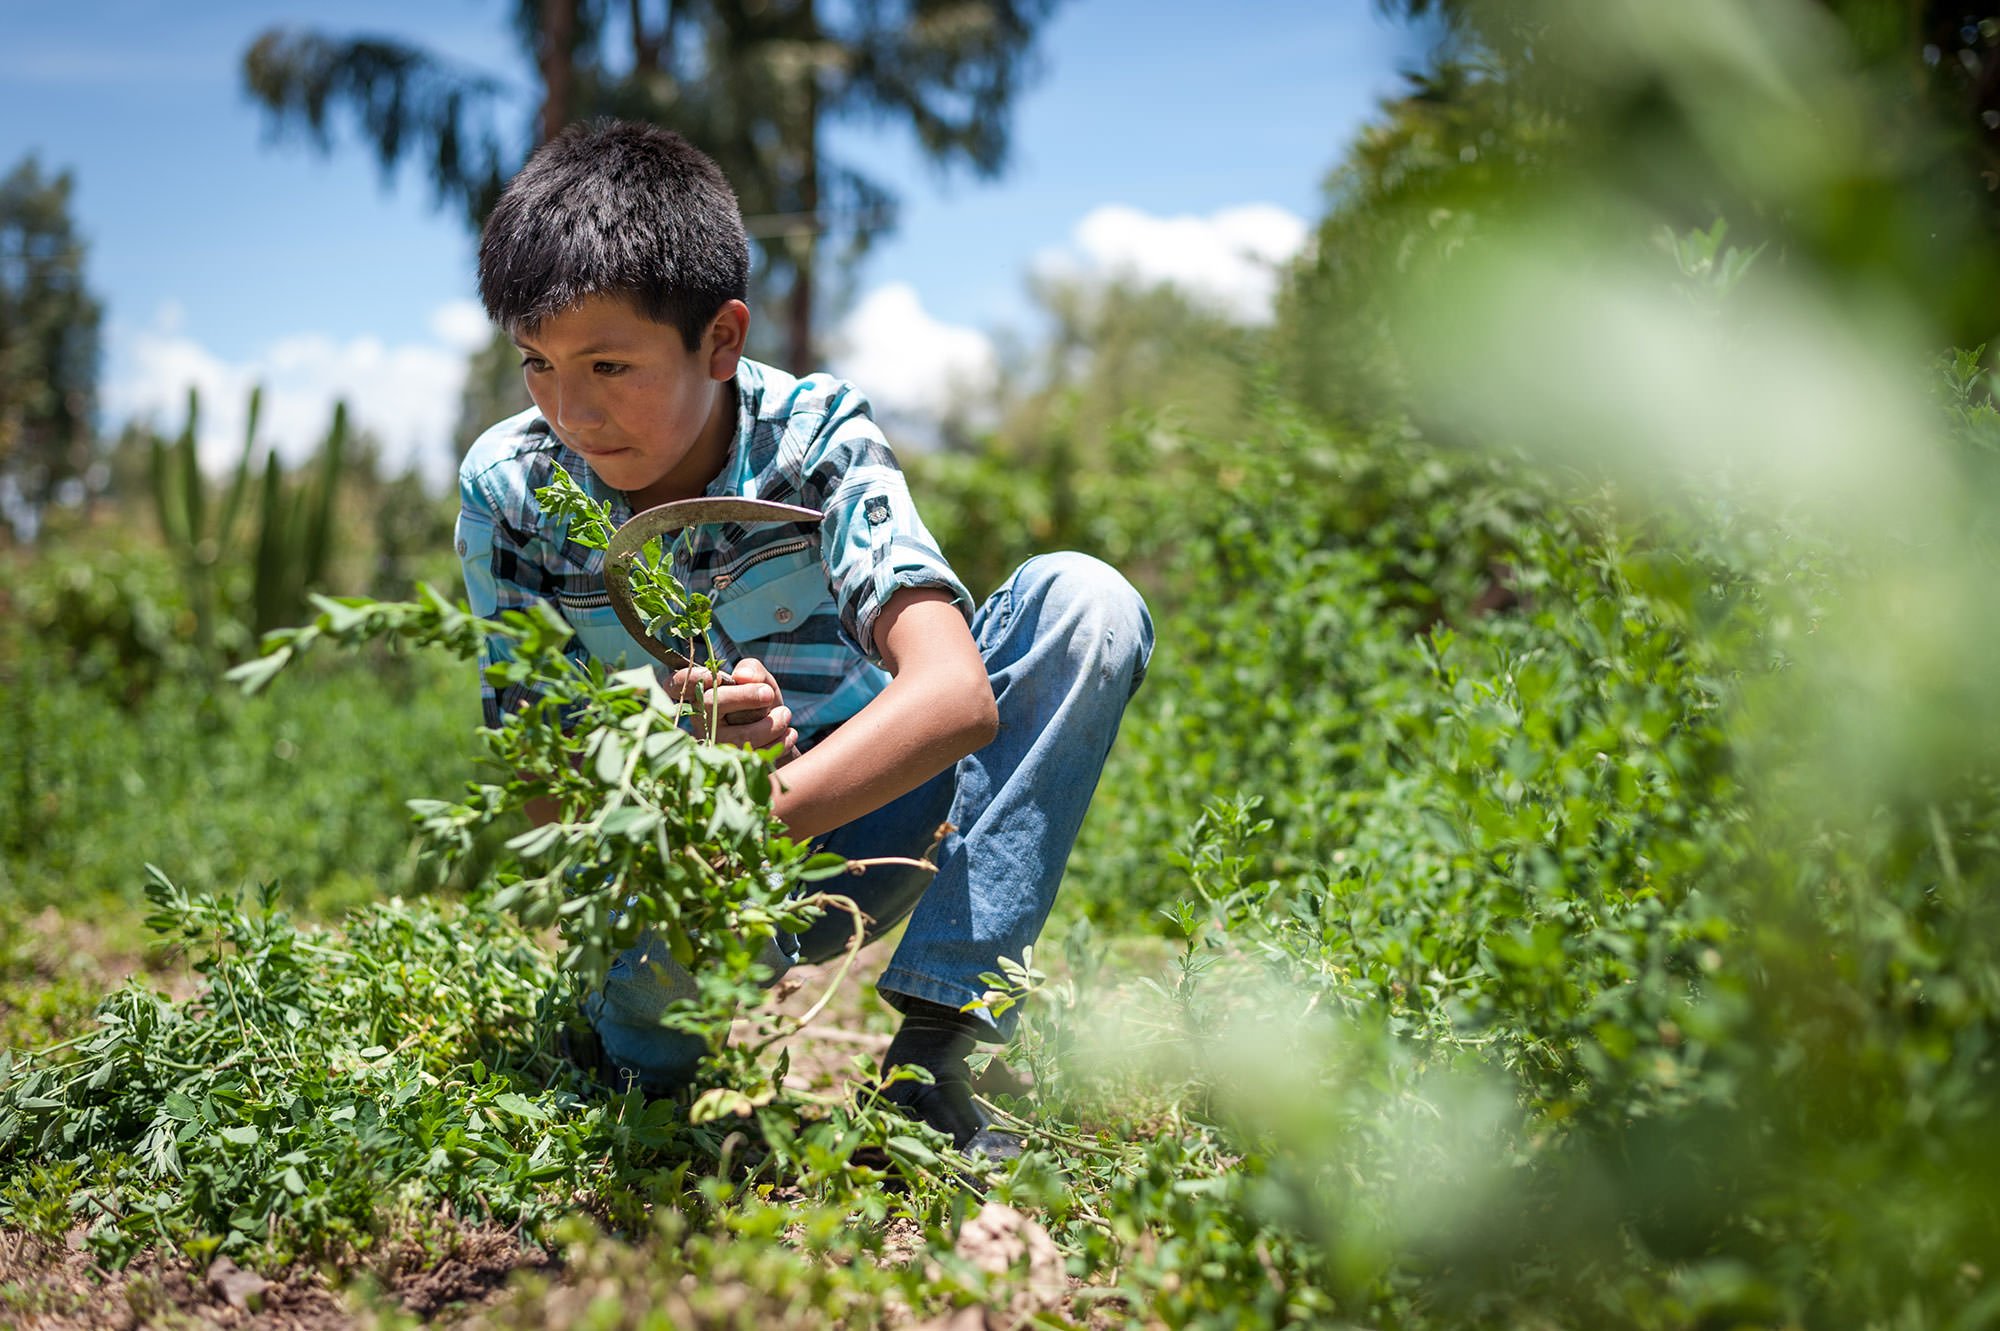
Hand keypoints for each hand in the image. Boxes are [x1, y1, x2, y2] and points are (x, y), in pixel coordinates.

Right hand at [669, 657, 798, 761]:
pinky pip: (757, 753)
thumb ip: (752, 669)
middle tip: (768, 694)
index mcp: (701, 694)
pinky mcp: (734, 765)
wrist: (779, 736)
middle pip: (710, 703)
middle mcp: (701, 720)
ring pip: (739, 734)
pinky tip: (789, 734)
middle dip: (744, 696)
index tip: (713, 676)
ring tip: (786, 714)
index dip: (686, 679)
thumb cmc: (761, 702)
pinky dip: (780, 741)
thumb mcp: (759, 679)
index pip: (676, 684)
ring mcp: (715, 745)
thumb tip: (742, 676)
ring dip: (771, 723)